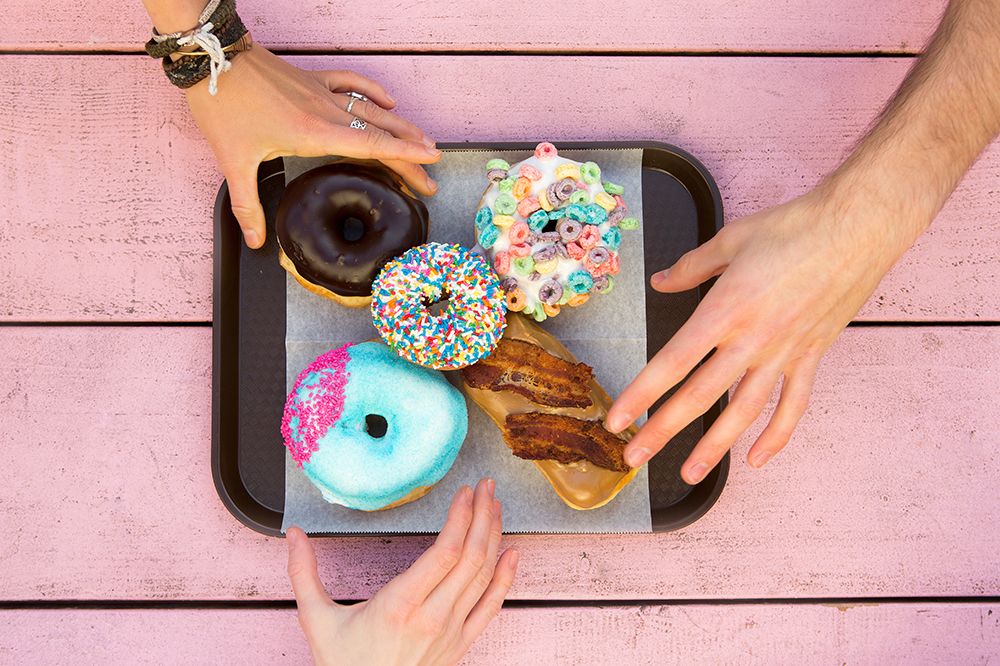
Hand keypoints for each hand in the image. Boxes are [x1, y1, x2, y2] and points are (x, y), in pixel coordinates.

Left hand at [185, 45, 440, 248]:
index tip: (430, 162)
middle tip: (432, 177)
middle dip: (411, 155)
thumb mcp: (233, 160)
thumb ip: (247, 205)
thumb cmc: (223, 105)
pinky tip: (389, 101)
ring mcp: (322, 92)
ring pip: (373, 109)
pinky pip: (353, 83)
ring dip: (402, 126)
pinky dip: (374, 92)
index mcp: (314, 132)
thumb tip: (255, 241)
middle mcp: (326, 111)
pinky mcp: (312, 79)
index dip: (404, 155)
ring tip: (425, 142)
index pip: (371, 146)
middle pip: (381, 134)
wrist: (211, 58)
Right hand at [286, 480, 518, 665]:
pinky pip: (491, 607)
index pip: (444, 552)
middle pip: (471, 557)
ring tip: (495, 508)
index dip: (461, 517)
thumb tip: (293, 536)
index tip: (465, 493)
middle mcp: (432, 617)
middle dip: (482, 516)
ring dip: (493, 537)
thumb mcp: (317, 620)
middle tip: (486, 487)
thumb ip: (304, 574)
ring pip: (483, 576)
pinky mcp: (461, 644)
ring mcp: (451, 632)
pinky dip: (506, 578)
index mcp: (399, 606)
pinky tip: (512, 554)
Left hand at [606, 184, 914, 482]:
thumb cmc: (795, 227)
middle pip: (700, 396)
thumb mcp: (731, 239)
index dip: (641, 394)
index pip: (673, 362)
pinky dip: (776, 436)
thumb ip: (690, 268)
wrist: (859, 227)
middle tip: (635, 457)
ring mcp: (784, 352)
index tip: (617, 419)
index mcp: (725, 310)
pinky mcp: (812, 356)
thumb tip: (661, 282)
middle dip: (663, 430)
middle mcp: (752, 339)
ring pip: (744, 411)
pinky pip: (793, 405)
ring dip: (714, 446)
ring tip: (689, 472)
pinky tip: (756, 459)